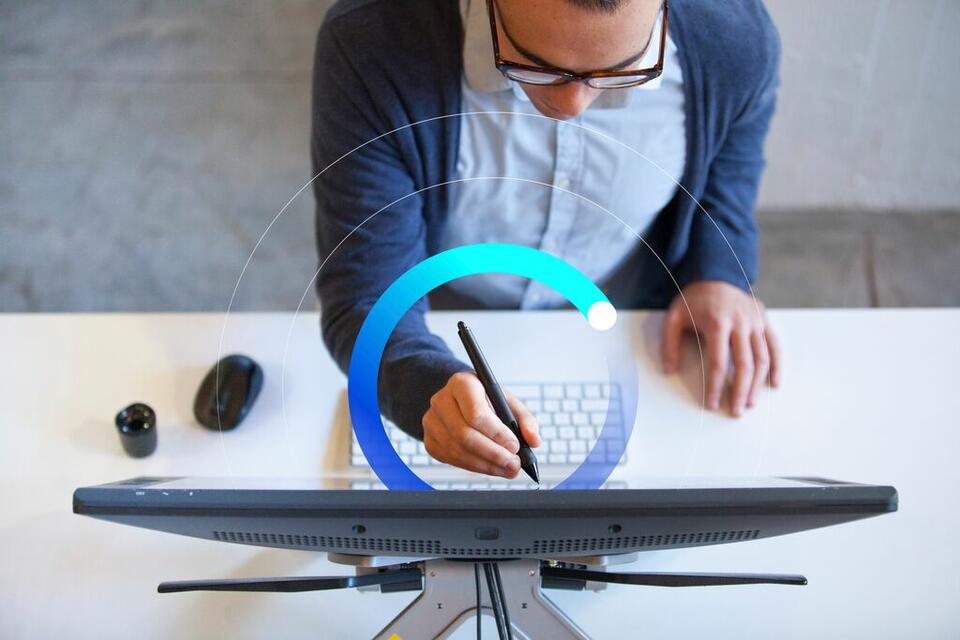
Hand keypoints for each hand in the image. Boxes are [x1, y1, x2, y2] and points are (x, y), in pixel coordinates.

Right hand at [422, 372, 540, 477]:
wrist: (459, 400)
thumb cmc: (485, 399)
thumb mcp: (507, 401)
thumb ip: (524, 419)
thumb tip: (533, 440)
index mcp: (462, 383)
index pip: (476, 413)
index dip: (496, 433)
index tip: (514, 445)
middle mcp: (441, 400)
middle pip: (465, 435)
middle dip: (493, 454)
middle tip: (513, 464)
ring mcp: (432, 422)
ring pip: (458, 451)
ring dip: (486, 465)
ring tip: (507, 469)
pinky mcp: (430, 440)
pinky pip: (452, 460)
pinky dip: (474, 468)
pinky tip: (490, 468)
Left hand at [661, 280, 780, 416]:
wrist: (717, 273)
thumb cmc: (694, 299)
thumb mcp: (674, 316)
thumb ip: (670, 343)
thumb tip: (669, 370)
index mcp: (717, 322)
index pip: (718, 362)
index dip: (715, 386)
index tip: (712, 404)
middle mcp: (741, 323)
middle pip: (744, 364)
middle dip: (740, 391)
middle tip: (736, 411)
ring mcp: (756, 322)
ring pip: (762, 358)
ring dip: (758, 384)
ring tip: (750, 403)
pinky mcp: (765, 320)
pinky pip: (775, 346)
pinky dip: (777, 366)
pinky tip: (773, 384)